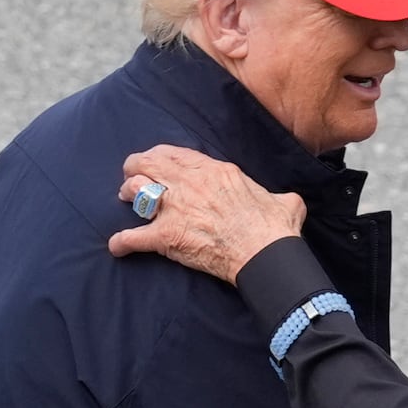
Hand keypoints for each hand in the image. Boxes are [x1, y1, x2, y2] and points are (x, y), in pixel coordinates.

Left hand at [108, 145, 304, 284]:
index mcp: (215, 171)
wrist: (265, 253)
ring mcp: (176, 208)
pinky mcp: (167, 236)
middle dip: (136, 166)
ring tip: (125, 200)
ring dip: (128, 195)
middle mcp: (189, 184)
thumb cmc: (275, 228)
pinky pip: (133, 236)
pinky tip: (117, 246)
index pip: (175, 154)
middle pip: (148, 163)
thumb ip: (280, 197)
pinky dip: (123, 242)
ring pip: (136, 190)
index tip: (157, 161)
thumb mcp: (284, 201)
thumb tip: (290, 202)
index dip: (160, 156)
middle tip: (132, 175)